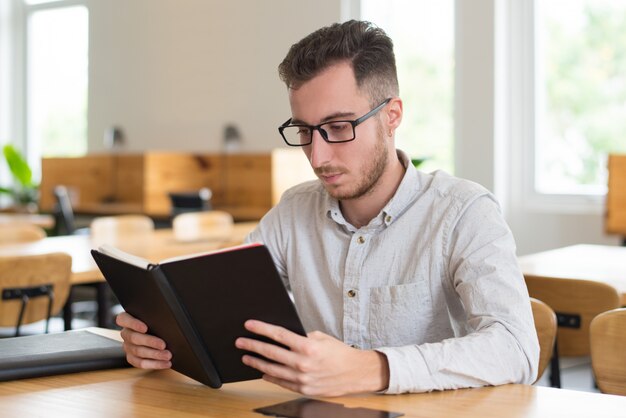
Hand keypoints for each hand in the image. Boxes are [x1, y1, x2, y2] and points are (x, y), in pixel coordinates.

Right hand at [116, 312, 171, 368]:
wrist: (156, 333)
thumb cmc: (155, 321)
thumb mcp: (154, 317)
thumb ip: (155, 316)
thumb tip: (167, 320)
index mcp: (127, 319)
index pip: (123, 319)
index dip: (133, 324)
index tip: (145, 328)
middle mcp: (126, 333)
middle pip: (133, 338)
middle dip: (150, 342)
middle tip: (163, 345)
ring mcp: (127, 347)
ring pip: (138, 352)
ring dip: (155, 354)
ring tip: (168, 355)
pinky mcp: (132, 358)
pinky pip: (141, 363)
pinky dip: (155, 364)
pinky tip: (166, 363)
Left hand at [235, 320, 388, 395]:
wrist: (355, 373)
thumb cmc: (339, 353)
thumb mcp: (321, 337)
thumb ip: (301, 336)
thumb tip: (281, 335)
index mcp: (308, 346)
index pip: (278, 335)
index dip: (261, 329)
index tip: (249, 325)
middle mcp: (303, 363)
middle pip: (271, 352)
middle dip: (252, 346)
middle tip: (240, 342)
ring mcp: (302, 378)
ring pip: (272, 369)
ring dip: (256, 362)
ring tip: (246, 357)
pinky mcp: (303, 389)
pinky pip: (281, 382)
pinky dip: (270, 376)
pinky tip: (262, 371)